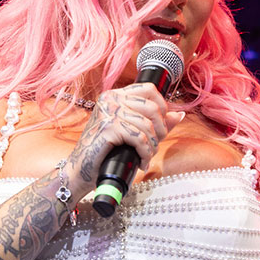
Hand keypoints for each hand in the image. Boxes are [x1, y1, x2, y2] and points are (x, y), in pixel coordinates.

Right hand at [65, 83, 185, 192]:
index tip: (160, 127)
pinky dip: (145, 152)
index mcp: (115, 95)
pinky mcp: (108, 128)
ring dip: (152, 145)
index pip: (149, 90)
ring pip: (147, 125)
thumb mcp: (130, 132)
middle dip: (161, 130)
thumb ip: (154, 122)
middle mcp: (110, 99)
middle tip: (155, 145)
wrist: (80, 169)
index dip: (162, 108)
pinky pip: (139, 138)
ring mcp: (108, 112)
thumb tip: (179, 115)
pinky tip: (142, 161)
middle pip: (152, 107)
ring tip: (147, 156)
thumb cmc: (104, 151)